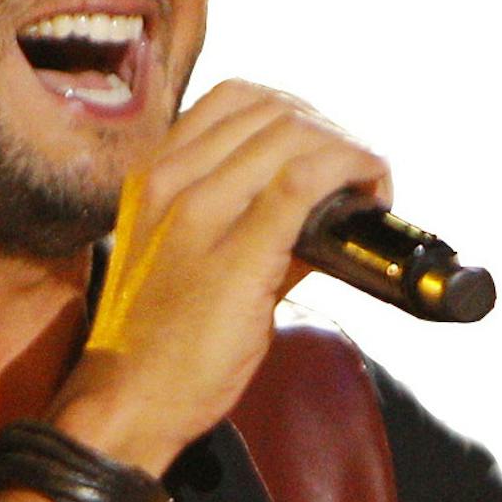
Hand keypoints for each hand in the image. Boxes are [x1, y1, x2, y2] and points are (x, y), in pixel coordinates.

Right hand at [51, 79, 391, 471]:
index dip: (299, 112)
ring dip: (349, 149)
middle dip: (333, 130)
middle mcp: (171, 182)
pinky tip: (371, 191)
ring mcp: (199, 213)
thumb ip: (250, 228)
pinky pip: (305, 180)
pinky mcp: (236, 253)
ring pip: (293, 134)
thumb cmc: (162, 346)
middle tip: (361, 175)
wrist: (130, 402)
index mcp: (156, 177)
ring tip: (369, 186)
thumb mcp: (191, 262)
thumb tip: (321, 218)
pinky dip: (351, 170)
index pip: (237, 100)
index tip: (327, 149)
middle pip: (273, 109)